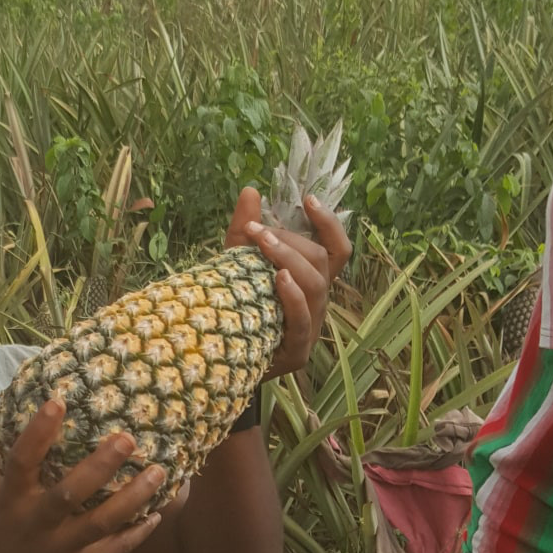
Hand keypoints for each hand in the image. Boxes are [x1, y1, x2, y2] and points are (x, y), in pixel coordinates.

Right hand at [0, 400, 165, 552]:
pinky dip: (135, 535)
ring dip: (132, 498)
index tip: (59, 402)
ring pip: (100, 523)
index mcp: (10, 499)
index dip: (38, 432)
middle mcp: (34, 524)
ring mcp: (56, 551)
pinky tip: (156, 514)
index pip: (21, 461)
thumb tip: (10, 409)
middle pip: (69, 494)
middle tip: (128, 439)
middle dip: (100, 466)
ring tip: (159, 472)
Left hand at [226, 186, 351, 380]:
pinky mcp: (296, 352)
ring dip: (289, 258)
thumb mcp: (236, 265)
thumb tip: (250, 191)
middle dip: (291, 239)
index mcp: (311, 282)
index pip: (336, 250)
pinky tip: (278, 279)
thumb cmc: (234, 309)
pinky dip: (292, 297)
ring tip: (264, 242)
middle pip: (321, 262)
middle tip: (258, 228)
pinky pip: (301, 320)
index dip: (329, 224)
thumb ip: (245, 231)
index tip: (308, 200)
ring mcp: (310, 329)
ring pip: (316, 285)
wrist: (216, 361)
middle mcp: (317, 303)